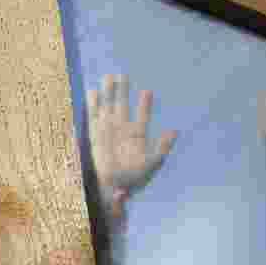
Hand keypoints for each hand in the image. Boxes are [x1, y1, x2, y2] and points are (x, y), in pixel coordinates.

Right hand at [87, 74, 177, 219]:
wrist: (112, 190)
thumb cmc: (133, 180)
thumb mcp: (152, 163)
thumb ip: (162, 147)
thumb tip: (174, 131)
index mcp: (136, 136)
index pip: (141, 116)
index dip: (144, 104)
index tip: (147, 92)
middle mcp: (121, 131)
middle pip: (122, 106)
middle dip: (122, 91)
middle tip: (123, 75)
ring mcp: (107, 132)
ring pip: (107, 108)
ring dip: (108, 94)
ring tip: (109, 77)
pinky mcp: (94, 136)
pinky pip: (92, 118)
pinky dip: (92, 106)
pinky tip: (92, 92)